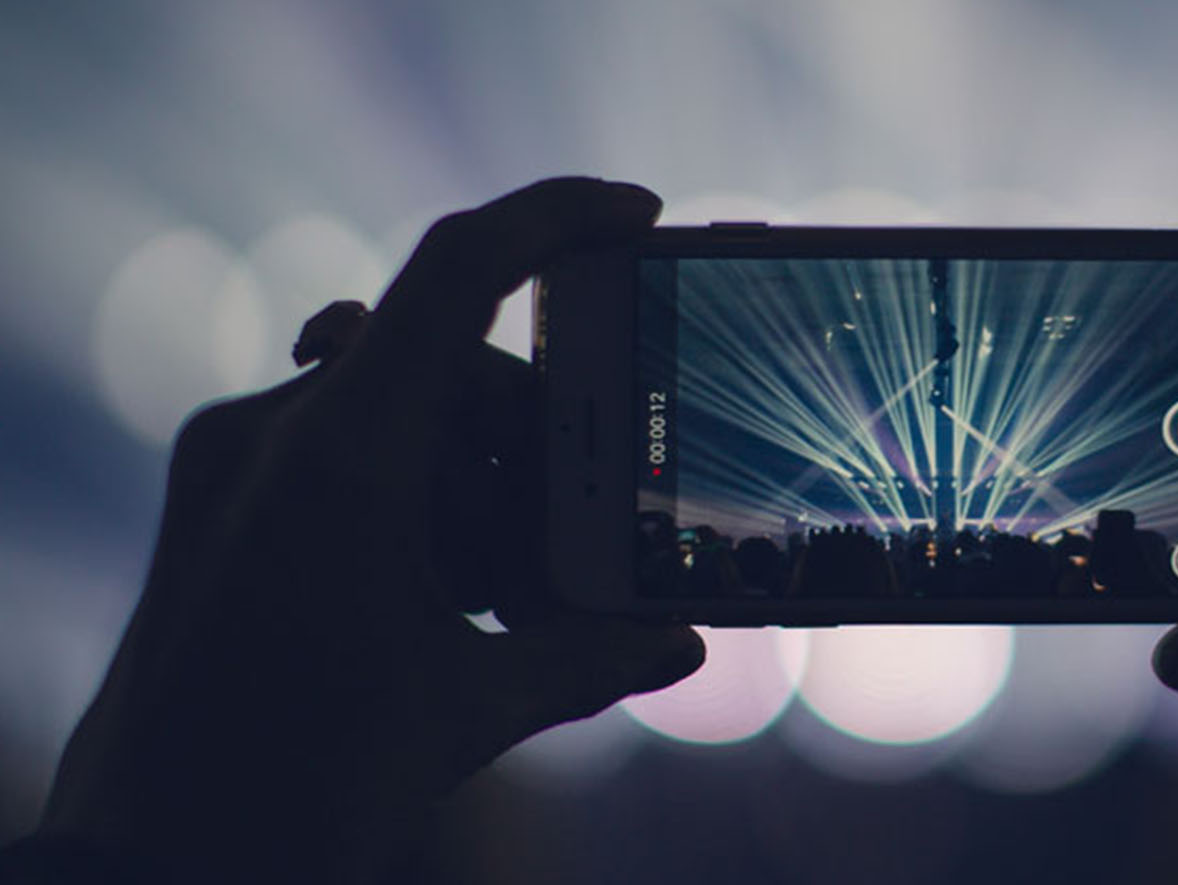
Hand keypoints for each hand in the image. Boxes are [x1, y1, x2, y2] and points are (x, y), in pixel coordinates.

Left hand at [31, 179, 703, 881]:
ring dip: (475, 478)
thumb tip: (680, 638)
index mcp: (344, 459)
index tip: (638, 214)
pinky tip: (445, 594)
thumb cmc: (296, 790)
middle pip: (449, 366)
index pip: (458, 270)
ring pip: (396, 416)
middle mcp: (277, 436)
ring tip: (510, 589)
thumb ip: (587, 657)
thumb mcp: (465, 713)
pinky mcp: (215, 504)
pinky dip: (414, 500)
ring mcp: (233, 465)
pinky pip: (339, 458)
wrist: (147, 865)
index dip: (556, 216)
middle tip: (593, 510)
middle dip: (538, 427)